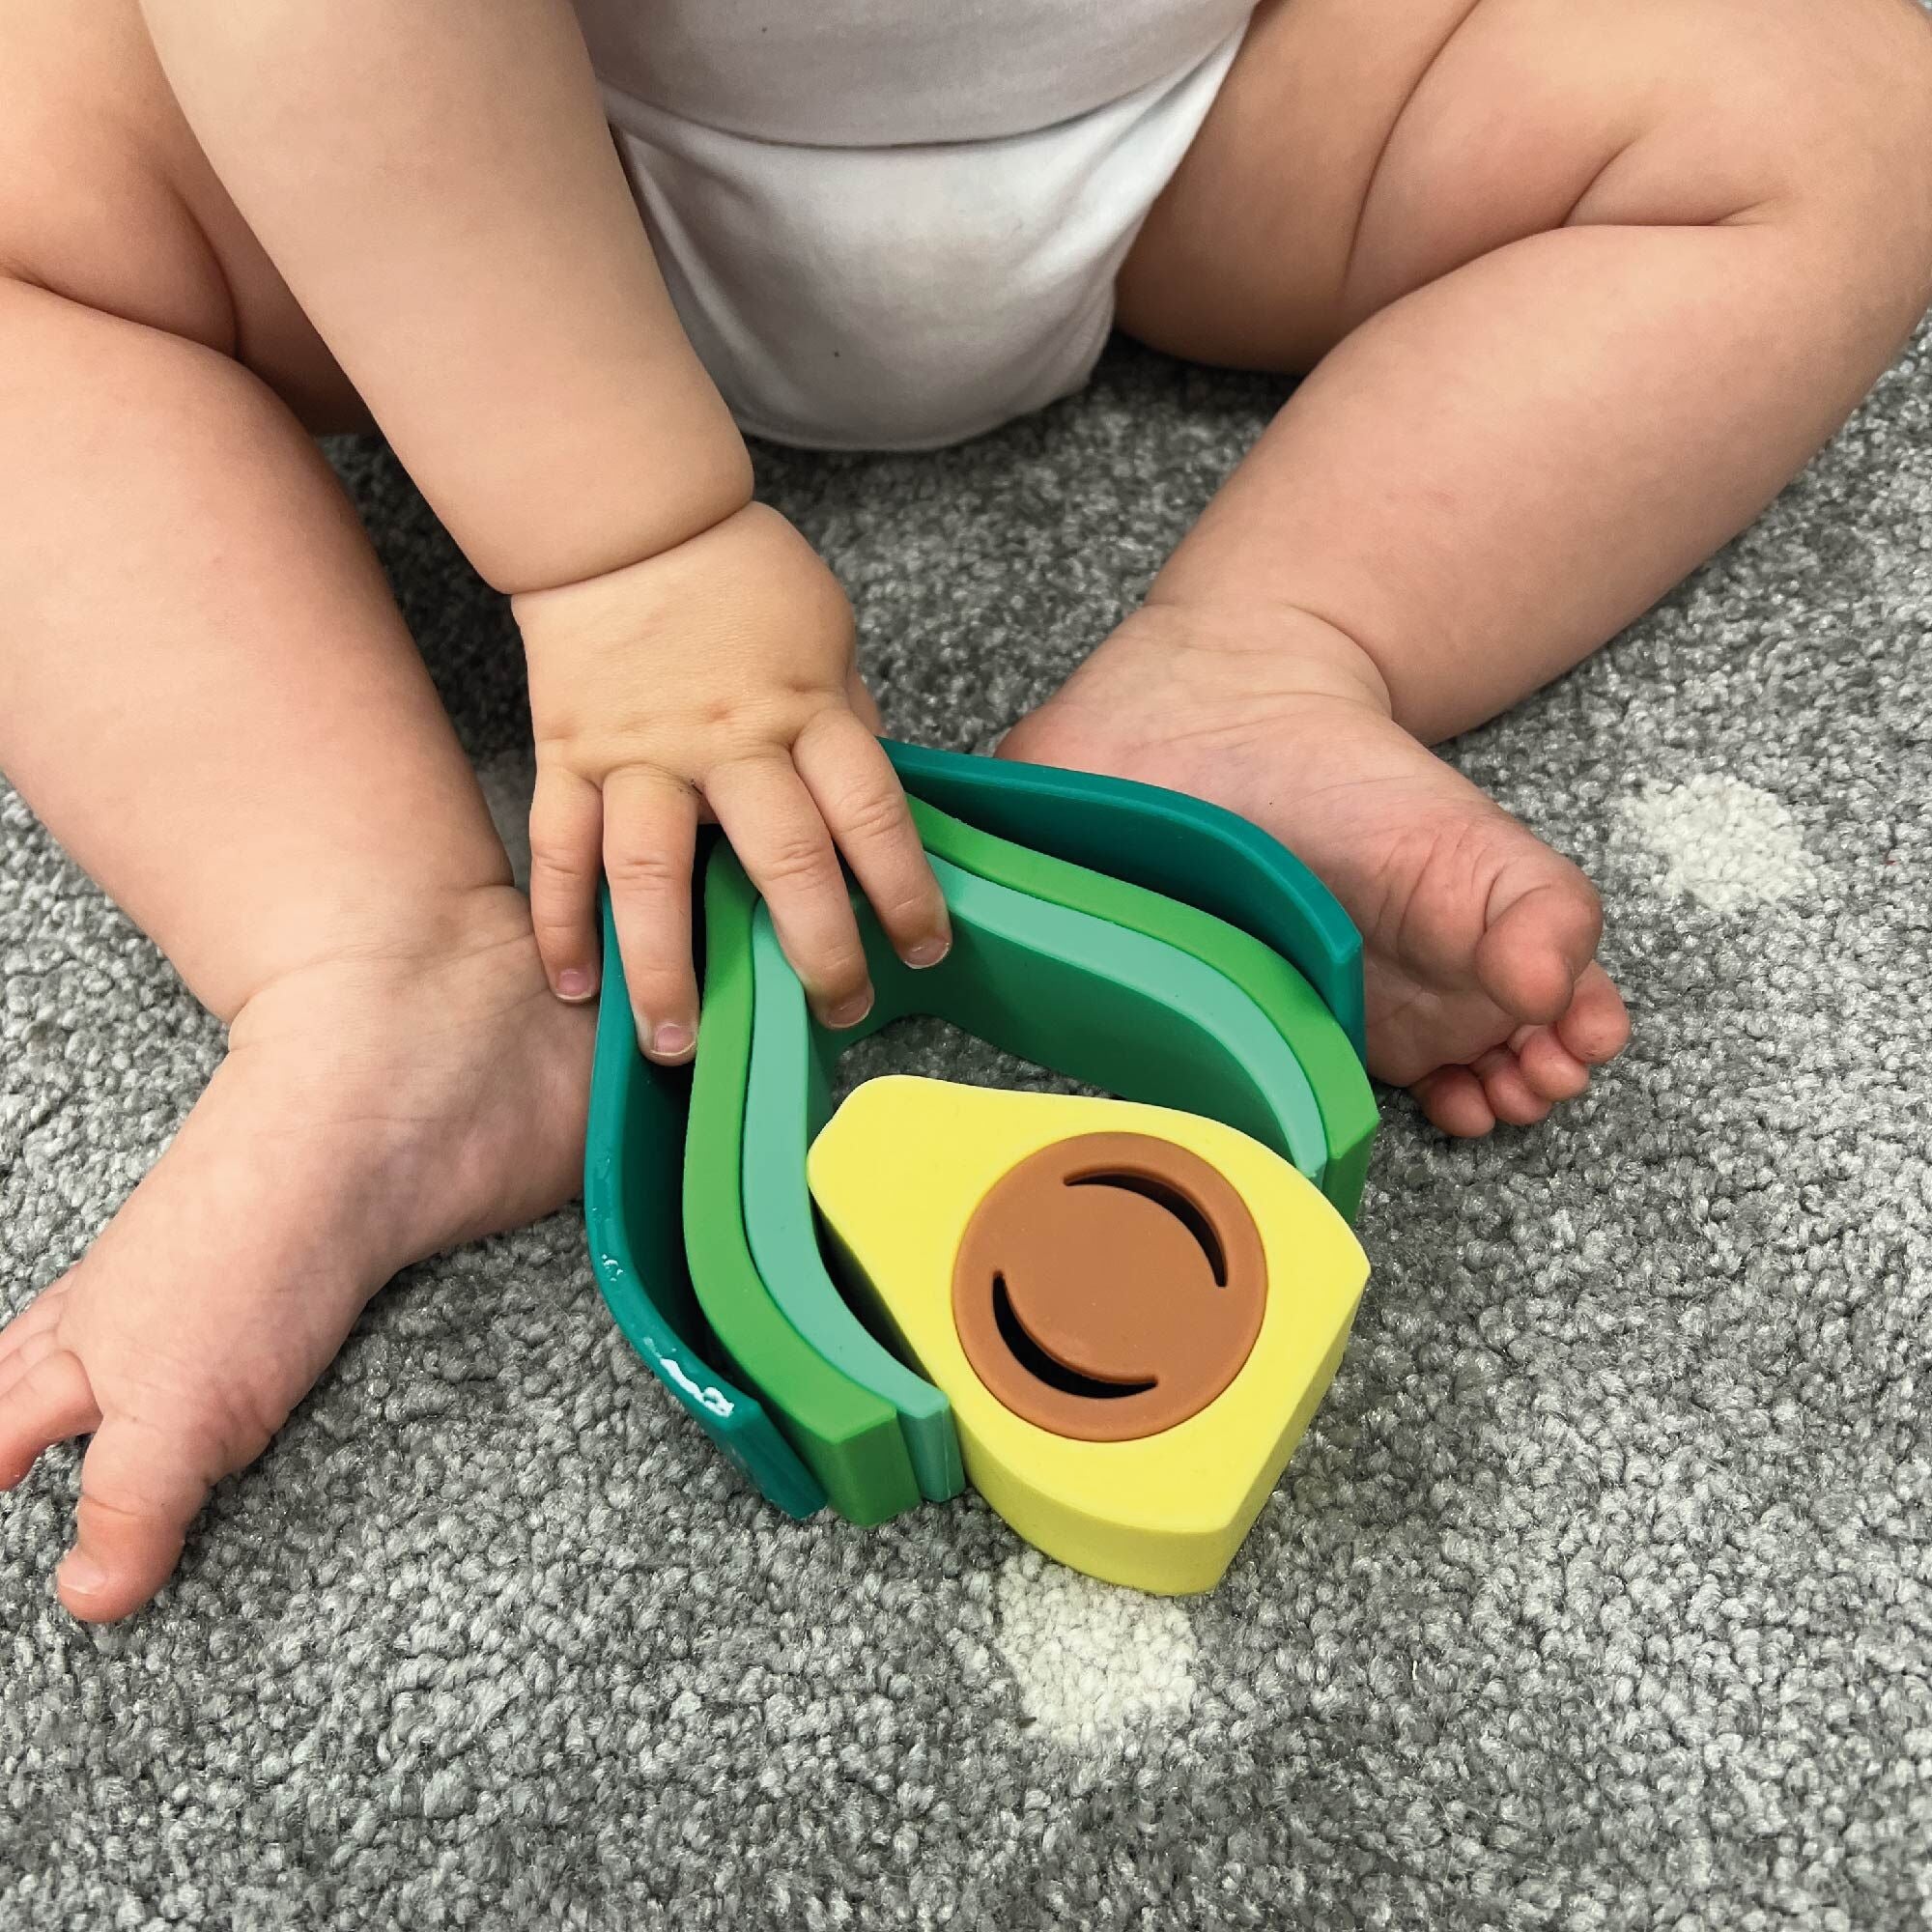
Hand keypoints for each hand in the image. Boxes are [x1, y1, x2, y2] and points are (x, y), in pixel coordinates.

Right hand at [515, 503, 949, 1062]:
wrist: (627, 521)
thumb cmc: (743, 578)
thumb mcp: (829, 638)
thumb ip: (845, 726)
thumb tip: (867, 815)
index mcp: (806, 709)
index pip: (872, 813)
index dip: (905, 889)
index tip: (922, 948)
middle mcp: (728, 741)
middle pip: (782, 860)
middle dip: (816, 950)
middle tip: (837, 1011)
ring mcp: (641, 754)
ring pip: (651, 874)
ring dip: (666, 968)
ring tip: (678, 1046)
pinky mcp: (568, 755)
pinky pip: (560, 849)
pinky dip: (559, 921)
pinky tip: (573, 985)